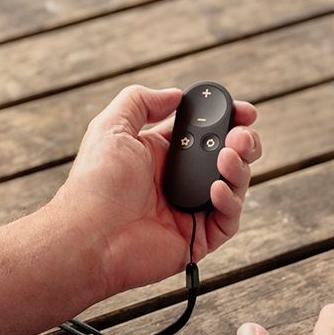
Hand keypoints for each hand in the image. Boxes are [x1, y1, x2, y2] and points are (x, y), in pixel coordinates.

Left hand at [51, 85, 259, 294]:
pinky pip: (228, 220)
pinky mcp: (197, 239)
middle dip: (244, 142)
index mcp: (161, 154)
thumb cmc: (95, 183)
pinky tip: (215, 188)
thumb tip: (174, 95)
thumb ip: (141, 101)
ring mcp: (190, 210)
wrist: (89, 234)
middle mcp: (179, 181)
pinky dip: (229, 201)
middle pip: (227, 157)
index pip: (205, 133)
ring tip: (229, 156)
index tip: (244, 110)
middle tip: (242, 136)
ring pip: (234, 186)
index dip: (228, 120)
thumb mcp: (111, 126)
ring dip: (240, 167)